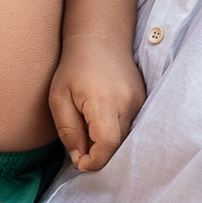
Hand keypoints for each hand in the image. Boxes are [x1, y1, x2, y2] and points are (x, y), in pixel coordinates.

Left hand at [50, 35, 145, 171]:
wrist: (100, 40)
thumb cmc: (74, 68)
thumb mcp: (58, 99)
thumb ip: (68, 131)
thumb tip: (79, 159)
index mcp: (103, 101)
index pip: (107, 144)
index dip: (94, 161)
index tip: (79, 162)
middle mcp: (127, 103)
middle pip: (118, 146)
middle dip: (99, 155)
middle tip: (81, 148)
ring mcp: (139, 102)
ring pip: (126, 139)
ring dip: (107, 145)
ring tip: (89, 131)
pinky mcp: (143, 102)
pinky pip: (131, 128)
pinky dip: (116, 134)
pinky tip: (101, 123)